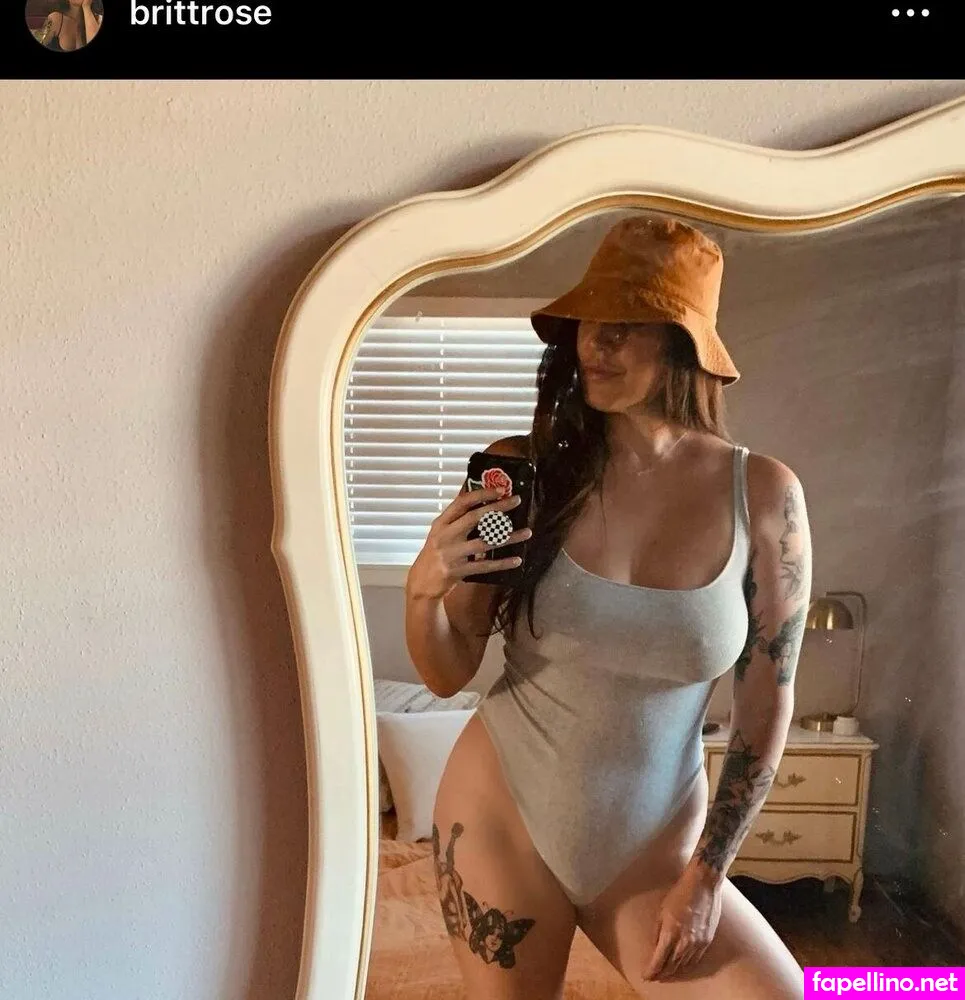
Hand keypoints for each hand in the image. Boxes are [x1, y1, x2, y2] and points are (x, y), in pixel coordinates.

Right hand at [406, 487, 531, 600]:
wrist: (422, 582)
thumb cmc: (435, 553)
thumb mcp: (440, 532)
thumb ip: (457, 519)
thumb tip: (481, 499)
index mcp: (441, 523)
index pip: (462, 502)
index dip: (482, 494)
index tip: (500, 489)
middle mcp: (445, 536)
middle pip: (475, 518)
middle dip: (498, 508)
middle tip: (516, 501)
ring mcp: (452, 554)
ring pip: (485, 543)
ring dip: (508, 537)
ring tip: (527, 532)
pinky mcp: (458, 571)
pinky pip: (485, 566)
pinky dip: (502, 563)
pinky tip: (517, 559)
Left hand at [642, 864, 721, 980]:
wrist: (702, 885)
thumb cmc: (679, 894)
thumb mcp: (661, 911)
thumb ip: (658, 932)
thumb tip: (654, 947)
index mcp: (670, 933)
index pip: (659, 960)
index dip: (651, 970)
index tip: (646, 975)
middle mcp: (684, 942)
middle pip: (671, 966)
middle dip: (661, 973)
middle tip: (654, 976)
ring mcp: (697, 943)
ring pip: (683, 965)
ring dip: (673, 971)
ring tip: (665, 974)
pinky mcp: (707, 941)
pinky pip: (695, 960)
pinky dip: (686, 965)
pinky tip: (681, 966)